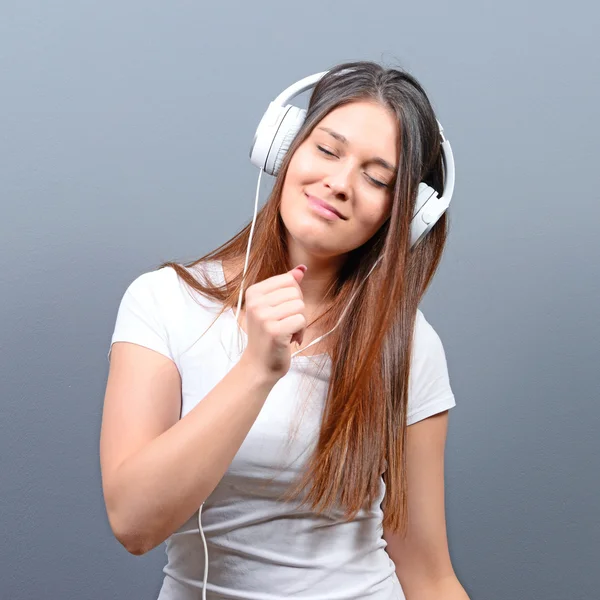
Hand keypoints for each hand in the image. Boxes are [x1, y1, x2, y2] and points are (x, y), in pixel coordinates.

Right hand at [240, 265, 306, 381]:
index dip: (293, 296)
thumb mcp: (273, 306)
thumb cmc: (268, 335)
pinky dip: (300, 331)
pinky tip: (289, 339)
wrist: (259, 365)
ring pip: (300, 306)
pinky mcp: (274, 331)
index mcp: (253, 292)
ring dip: (299, 321)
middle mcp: (255, 302)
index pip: (288, 280)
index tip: (282, 311)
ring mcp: (263, 317)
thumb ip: (286, 286)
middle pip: (295, 292)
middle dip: (297, 309)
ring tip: (287, 332)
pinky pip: (301, 320)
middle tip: (285, 323)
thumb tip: (301, 269)